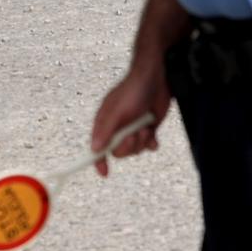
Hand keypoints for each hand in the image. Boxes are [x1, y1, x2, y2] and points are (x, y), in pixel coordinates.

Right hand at [90, 59, 169, 176]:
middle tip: (135, 134)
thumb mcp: (118, 112)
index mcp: (105, 122)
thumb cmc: (133, 91)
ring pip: (135, 150)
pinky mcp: (147, 127)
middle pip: (119, 151)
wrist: (157, 78)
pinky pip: (148, 145)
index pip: (98, 146)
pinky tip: (152, 132)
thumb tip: (94, 149)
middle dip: (129, 146)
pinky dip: (151, 142)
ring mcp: (132, 128)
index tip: (104, 173)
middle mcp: (117, 127)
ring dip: (142, 141)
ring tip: (145, 127)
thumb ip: (106, 131)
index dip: (98, 160)